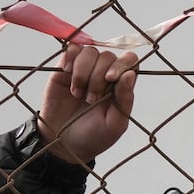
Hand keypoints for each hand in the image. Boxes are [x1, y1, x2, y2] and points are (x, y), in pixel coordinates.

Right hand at [38, 43, 138, 166]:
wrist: (63, 143)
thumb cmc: (94, 136)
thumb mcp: (115, 124)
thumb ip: (125, 99)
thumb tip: (130, 74)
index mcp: (122, 86)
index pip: (130, 61)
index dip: (122, 64)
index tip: (110, 79)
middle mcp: (105, 74)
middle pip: (108, 56)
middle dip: (98, 77)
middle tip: (90, 99)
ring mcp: (85, 69)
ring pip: (89, 52)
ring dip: (83, 72)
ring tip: (78, 94)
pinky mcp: (65, 68)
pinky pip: (71, 50)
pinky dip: (70, 60)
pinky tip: (67, 77)